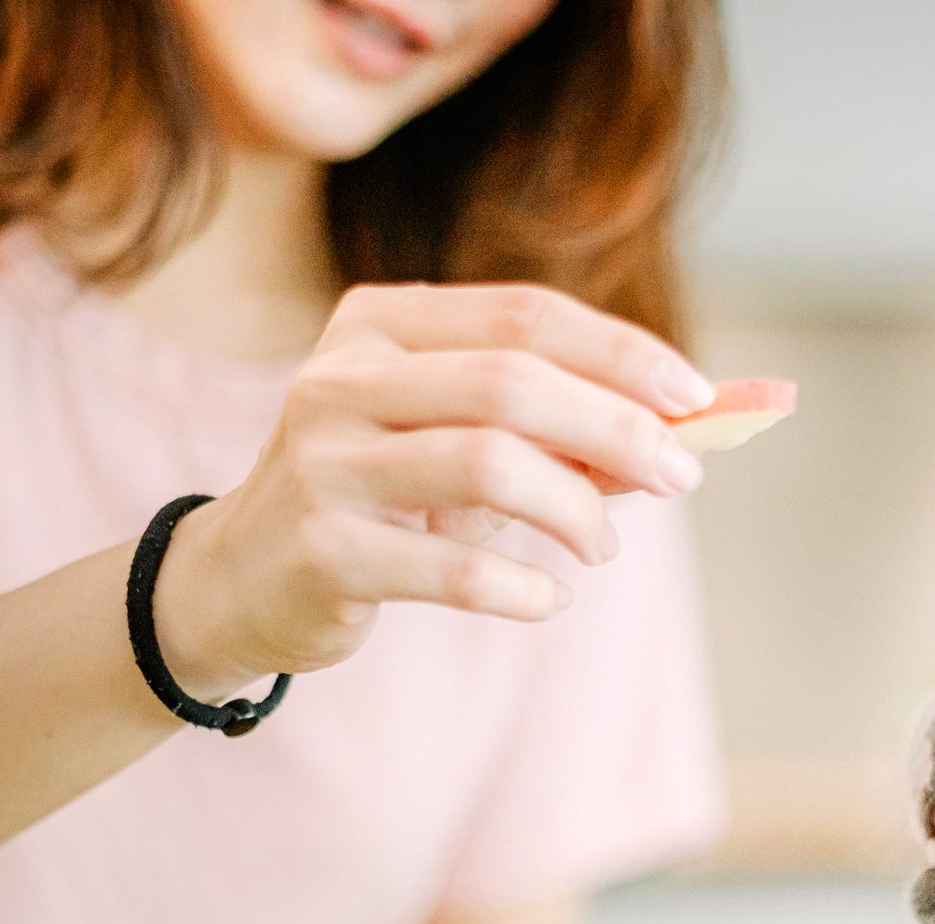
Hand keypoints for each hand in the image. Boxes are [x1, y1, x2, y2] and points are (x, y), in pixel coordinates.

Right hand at [154, 282, 715, 694]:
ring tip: (600, 546)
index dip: (621, 352)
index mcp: (378, 326)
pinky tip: (549, 597)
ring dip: (575, 510)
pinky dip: (522, 585)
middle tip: (681, 476)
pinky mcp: (323, 550)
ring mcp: (324, 463)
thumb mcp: (446, 439)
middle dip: (617, 429)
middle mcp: (341, 379)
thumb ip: (545, 427)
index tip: (696, 396)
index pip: (522, 315)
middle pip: (511, 383)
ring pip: (487, 465)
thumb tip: (679, 432)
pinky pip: (453, 565)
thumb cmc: (375, 498)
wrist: (238, 579)